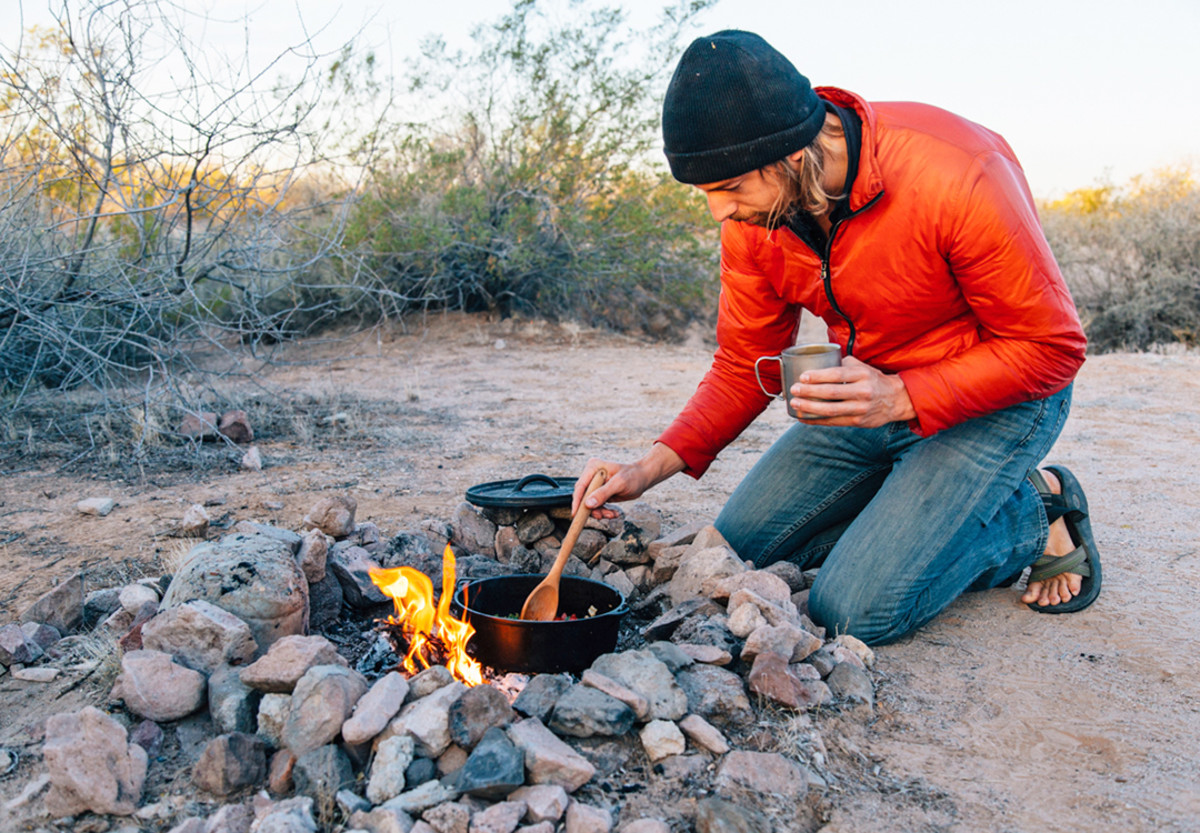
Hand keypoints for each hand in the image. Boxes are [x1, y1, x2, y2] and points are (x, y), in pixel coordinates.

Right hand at [572, 444, 685, 518]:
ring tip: (611, 514)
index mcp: (593, 468)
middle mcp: (592, 476)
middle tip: (601, 516)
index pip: (580, 486)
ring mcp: (595, 485)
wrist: (643, 478)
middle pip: (584, 497)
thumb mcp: (619, 484)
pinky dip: (604, 511)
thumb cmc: (633, 476)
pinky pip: (597, 506)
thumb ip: (603, 493)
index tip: (576, 514)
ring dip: (600, 512)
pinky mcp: (600, 493)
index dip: (577, 501)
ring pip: (590, 504)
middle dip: (592, 509)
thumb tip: (588, 504)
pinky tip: (614, 513)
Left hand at [788, 356, 915, 426]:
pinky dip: (816, 420)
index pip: (837, 375)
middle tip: (794, 389)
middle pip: (832, 393)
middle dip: (809, 392)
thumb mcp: (863, 367)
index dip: (818, 376)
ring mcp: (861, 408)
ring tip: (794, 403)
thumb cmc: (873, 380)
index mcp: (863, 374)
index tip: (802, 377)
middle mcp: (863, 391)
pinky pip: (833, 422)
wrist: (896, 400)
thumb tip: (819, 361)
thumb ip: (844, 364)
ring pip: (831, 410)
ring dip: (809, 407)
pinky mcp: (858, 422)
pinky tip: (802, 417)